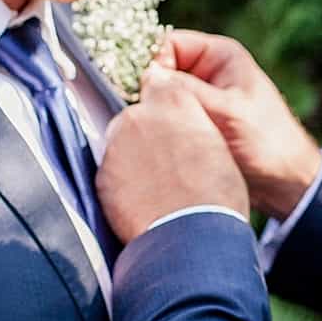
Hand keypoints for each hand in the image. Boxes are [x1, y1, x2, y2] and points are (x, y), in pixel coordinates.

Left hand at [96, 69, 249, 243]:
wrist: (193, 236)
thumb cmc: (217, 196)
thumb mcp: (219, 146)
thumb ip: (193, 125)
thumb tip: (183, 128)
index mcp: (175, 101)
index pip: (159, 84)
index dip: (165, 107)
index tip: (170, 124)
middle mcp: (139, 115)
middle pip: (135, 117)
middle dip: (146, 136)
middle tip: (167, 165)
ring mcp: (116, 145)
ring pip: (121, 146)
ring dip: (133, 160)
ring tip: (157, 188)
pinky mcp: (102, 176)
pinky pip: (111, 174)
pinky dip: (123, 186)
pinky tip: (144, 202)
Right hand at [164, 28, 321, 217]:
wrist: (286, 182)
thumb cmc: (267, 142)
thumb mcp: (227, 112)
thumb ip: (187, 91)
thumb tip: (148, 76)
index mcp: (219, 56)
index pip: (168, 44)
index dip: (153, 65)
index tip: (150, 92)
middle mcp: (207, 73)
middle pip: (161, 72)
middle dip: (153, 92)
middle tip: (151, 117)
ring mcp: (201, 100)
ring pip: (163, 99)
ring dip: (157, 114)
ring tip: (158, 135)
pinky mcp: (197, 125)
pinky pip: (169, 120)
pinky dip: (163, 130)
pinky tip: (162, 147)